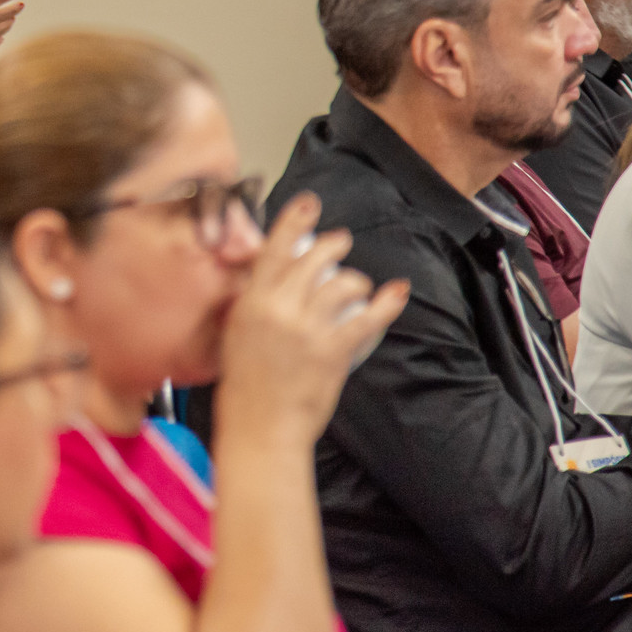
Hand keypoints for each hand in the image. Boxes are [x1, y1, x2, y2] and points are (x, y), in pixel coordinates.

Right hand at [214, 192, 409, 445]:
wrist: (259, 427)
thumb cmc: (244, 388)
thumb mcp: (234, 335)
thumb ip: (252, 305)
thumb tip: (272, 281)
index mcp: (249, 302)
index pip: (273, 250)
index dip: (293, 221)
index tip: (308, 203)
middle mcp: (277, 308)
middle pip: (313, 258)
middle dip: (333, 244)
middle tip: (341, 242)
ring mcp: (306, 328)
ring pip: (342, 283)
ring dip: (356, 278)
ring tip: (360, 282)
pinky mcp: (332, 350)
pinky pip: (366, 317)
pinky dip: (386, 303)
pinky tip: (396, 292)